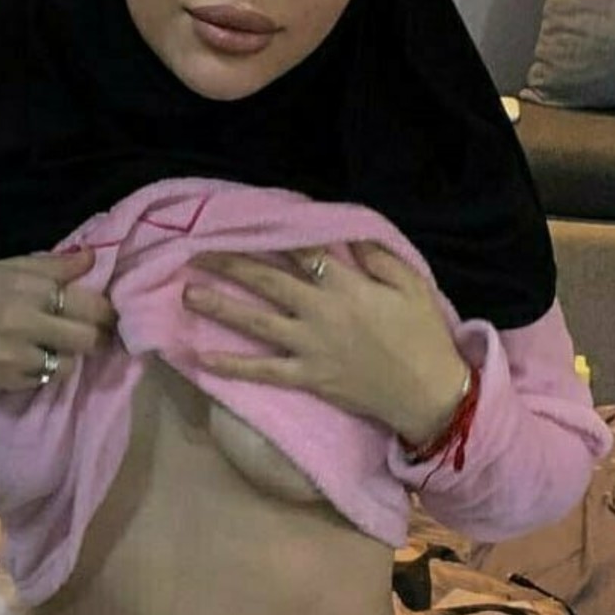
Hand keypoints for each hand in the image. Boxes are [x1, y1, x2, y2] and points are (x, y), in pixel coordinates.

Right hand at [0, 245, 116, 395]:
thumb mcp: (11, 267)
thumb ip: (54, 265)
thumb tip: (92, 257)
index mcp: (27, 289)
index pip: (89, 304)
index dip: (106, 310)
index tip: (106, 311)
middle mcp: (23, 323)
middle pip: (88, 339)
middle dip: (98, 336)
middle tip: (96, 332)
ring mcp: (15, 357)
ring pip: (70, 365)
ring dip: (71, 356)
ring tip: (62, 345)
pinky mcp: (9, 382)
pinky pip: (47, 380)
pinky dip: (48, 369)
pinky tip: (36, 356)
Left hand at [182, 241, 468, 444]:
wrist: (427, 392)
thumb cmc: (422, 335)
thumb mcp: (411, 284)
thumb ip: (378, 257)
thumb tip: (347, 233)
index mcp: (345, 285)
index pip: (302, 251)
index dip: (271, 234)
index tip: (242, 221)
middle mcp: (320, 311)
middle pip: (267, 280)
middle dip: (229, 264)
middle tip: (195, 252)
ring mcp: (310, 346)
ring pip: (256, 322)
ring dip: (219, 307)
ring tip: (187, 294)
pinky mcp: (307, 377)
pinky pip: (263, 371)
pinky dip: (233, 367)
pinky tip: (203, 360)